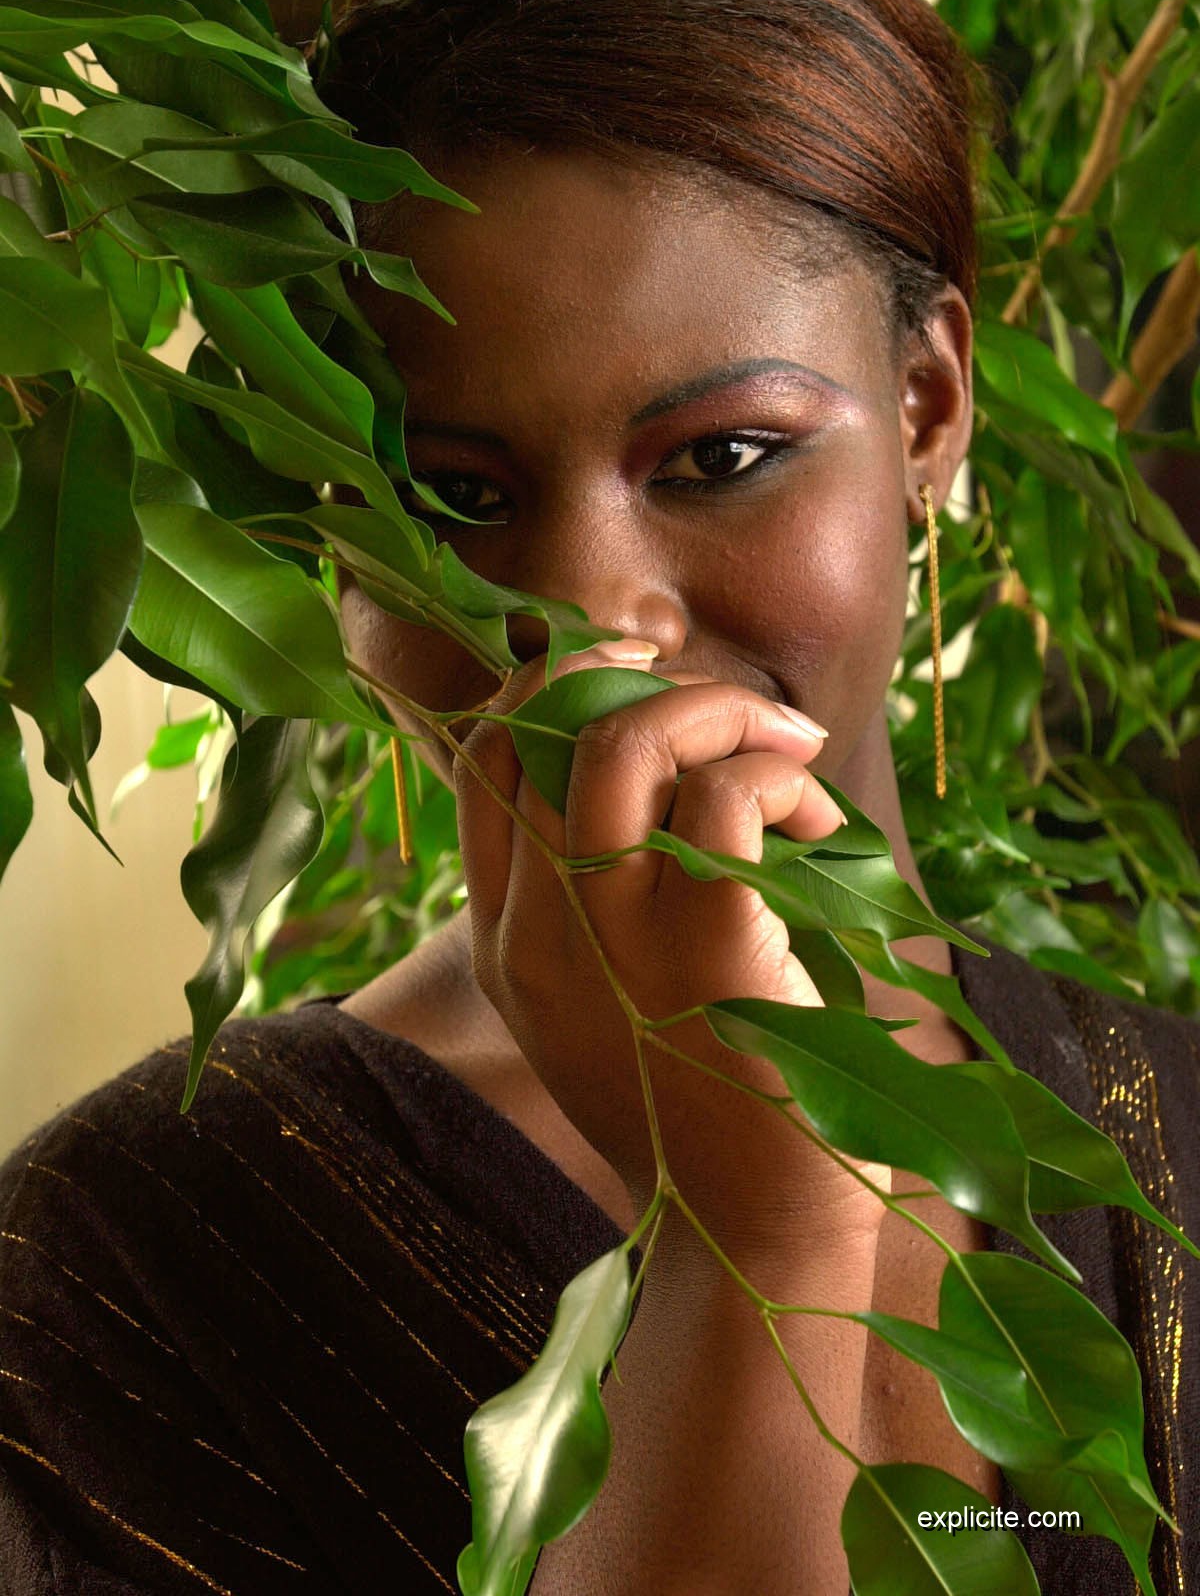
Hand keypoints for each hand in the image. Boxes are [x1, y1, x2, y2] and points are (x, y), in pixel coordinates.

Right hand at [454, 642, 888, 1263]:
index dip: (548, 688)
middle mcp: (540, 931)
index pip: (485, 762)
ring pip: (628, 742)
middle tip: (726, 704)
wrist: (753, 1242)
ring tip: (790, 752)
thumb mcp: (601, 1012)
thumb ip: (588, 912)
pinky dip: (785, 783)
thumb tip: (656, 782)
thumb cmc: (700, 1112)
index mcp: (506, 943)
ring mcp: (615, 938)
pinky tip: (824, 828)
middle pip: (546, 729)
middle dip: (637, 676)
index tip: (627, 672)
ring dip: (721, 713)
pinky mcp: (711, 945)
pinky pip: (731, 798)